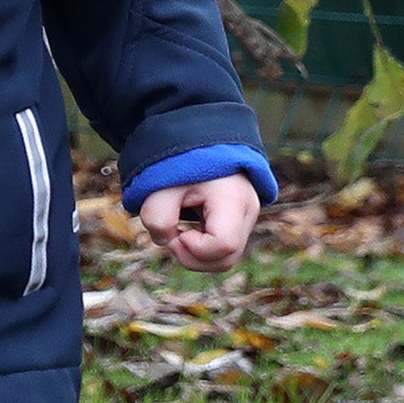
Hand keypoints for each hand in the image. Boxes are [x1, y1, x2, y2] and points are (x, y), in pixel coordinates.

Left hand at [140, 173, 260, 271]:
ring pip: (226, 260)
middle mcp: (248, 211)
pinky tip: (187, 233)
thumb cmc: (179, 163)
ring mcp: (246, 219)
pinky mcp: (239, 224)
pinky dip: (201, 249)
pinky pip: (223, 251)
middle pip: (227, 259)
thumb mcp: (159, 187)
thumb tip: (166, 241)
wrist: (198, 142)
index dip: (194, 248)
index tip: (176, 232)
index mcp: (233, 199)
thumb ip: (156, 217)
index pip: (224, 245)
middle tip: (172, 237)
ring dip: (196, 256)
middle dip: (192, 258)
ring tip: (178, 234)